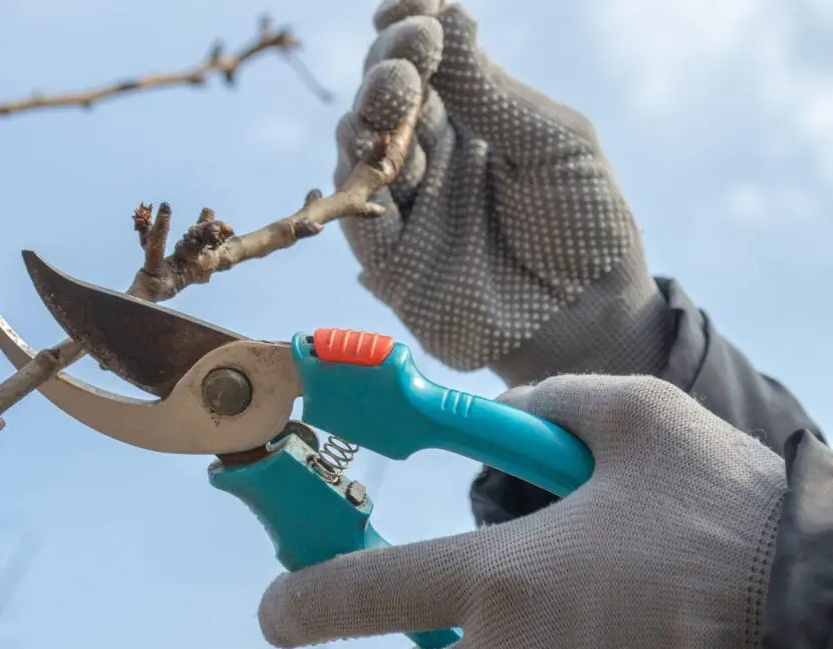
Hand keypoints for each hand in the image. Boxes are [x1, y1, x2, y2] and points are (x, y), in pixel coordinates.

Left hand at [257, 375, 785, 648]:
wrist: (822, 607)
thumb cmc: (728, 514)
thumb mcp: (639, 421)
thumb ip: (549, 404)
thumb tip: (501, 408)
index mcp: (507, 576)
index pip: (363, 591)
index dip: (301, 600)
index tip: (275, 611)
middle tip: (465, 624)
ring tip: (542, 638)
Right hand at [338, 0, 669, 385]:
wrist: (591, 317)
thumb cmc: (584, 223)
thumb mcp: (553, 143)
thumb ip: (493, 91)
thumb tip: (446, 15)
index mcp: (471, 119)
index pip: (427, 62)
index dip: (412, 27)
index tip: (414, 5)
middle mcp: (430, 155)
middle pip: (386, 98)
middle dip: (391, 66)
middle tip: (412, 50)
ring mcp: (407, 206)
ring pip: (360, 150)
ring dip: (371, 114)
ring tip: (398, 89)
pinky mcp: (390, 260)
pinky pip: (357, 219)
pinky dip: (357, 185)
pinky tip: (373, 152)